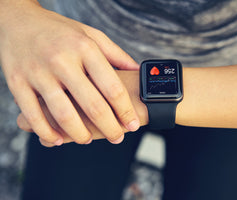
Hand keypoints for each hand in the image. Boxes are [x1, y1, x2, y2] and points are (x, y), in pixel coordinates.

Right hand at [0, 2, 139, 144]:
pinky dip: (46, 132)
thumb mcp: (91, 35)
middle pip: (92, 105)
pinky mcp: (18, 82)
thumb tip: (137, 70)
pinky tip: (57, 139)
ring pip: (64, 115)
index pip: (112, 87)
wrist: (18, 21)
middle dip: (109, 128)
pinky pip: (33, 115)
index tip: (133, 124)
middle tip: (117, 137)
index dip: (126, 110)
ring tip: (87, 139)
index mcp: (85, 49)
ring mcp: (39, 73)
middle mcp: (62, 61)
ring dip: (79, 134)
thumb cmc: (60, 31)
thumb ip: (115, 54)